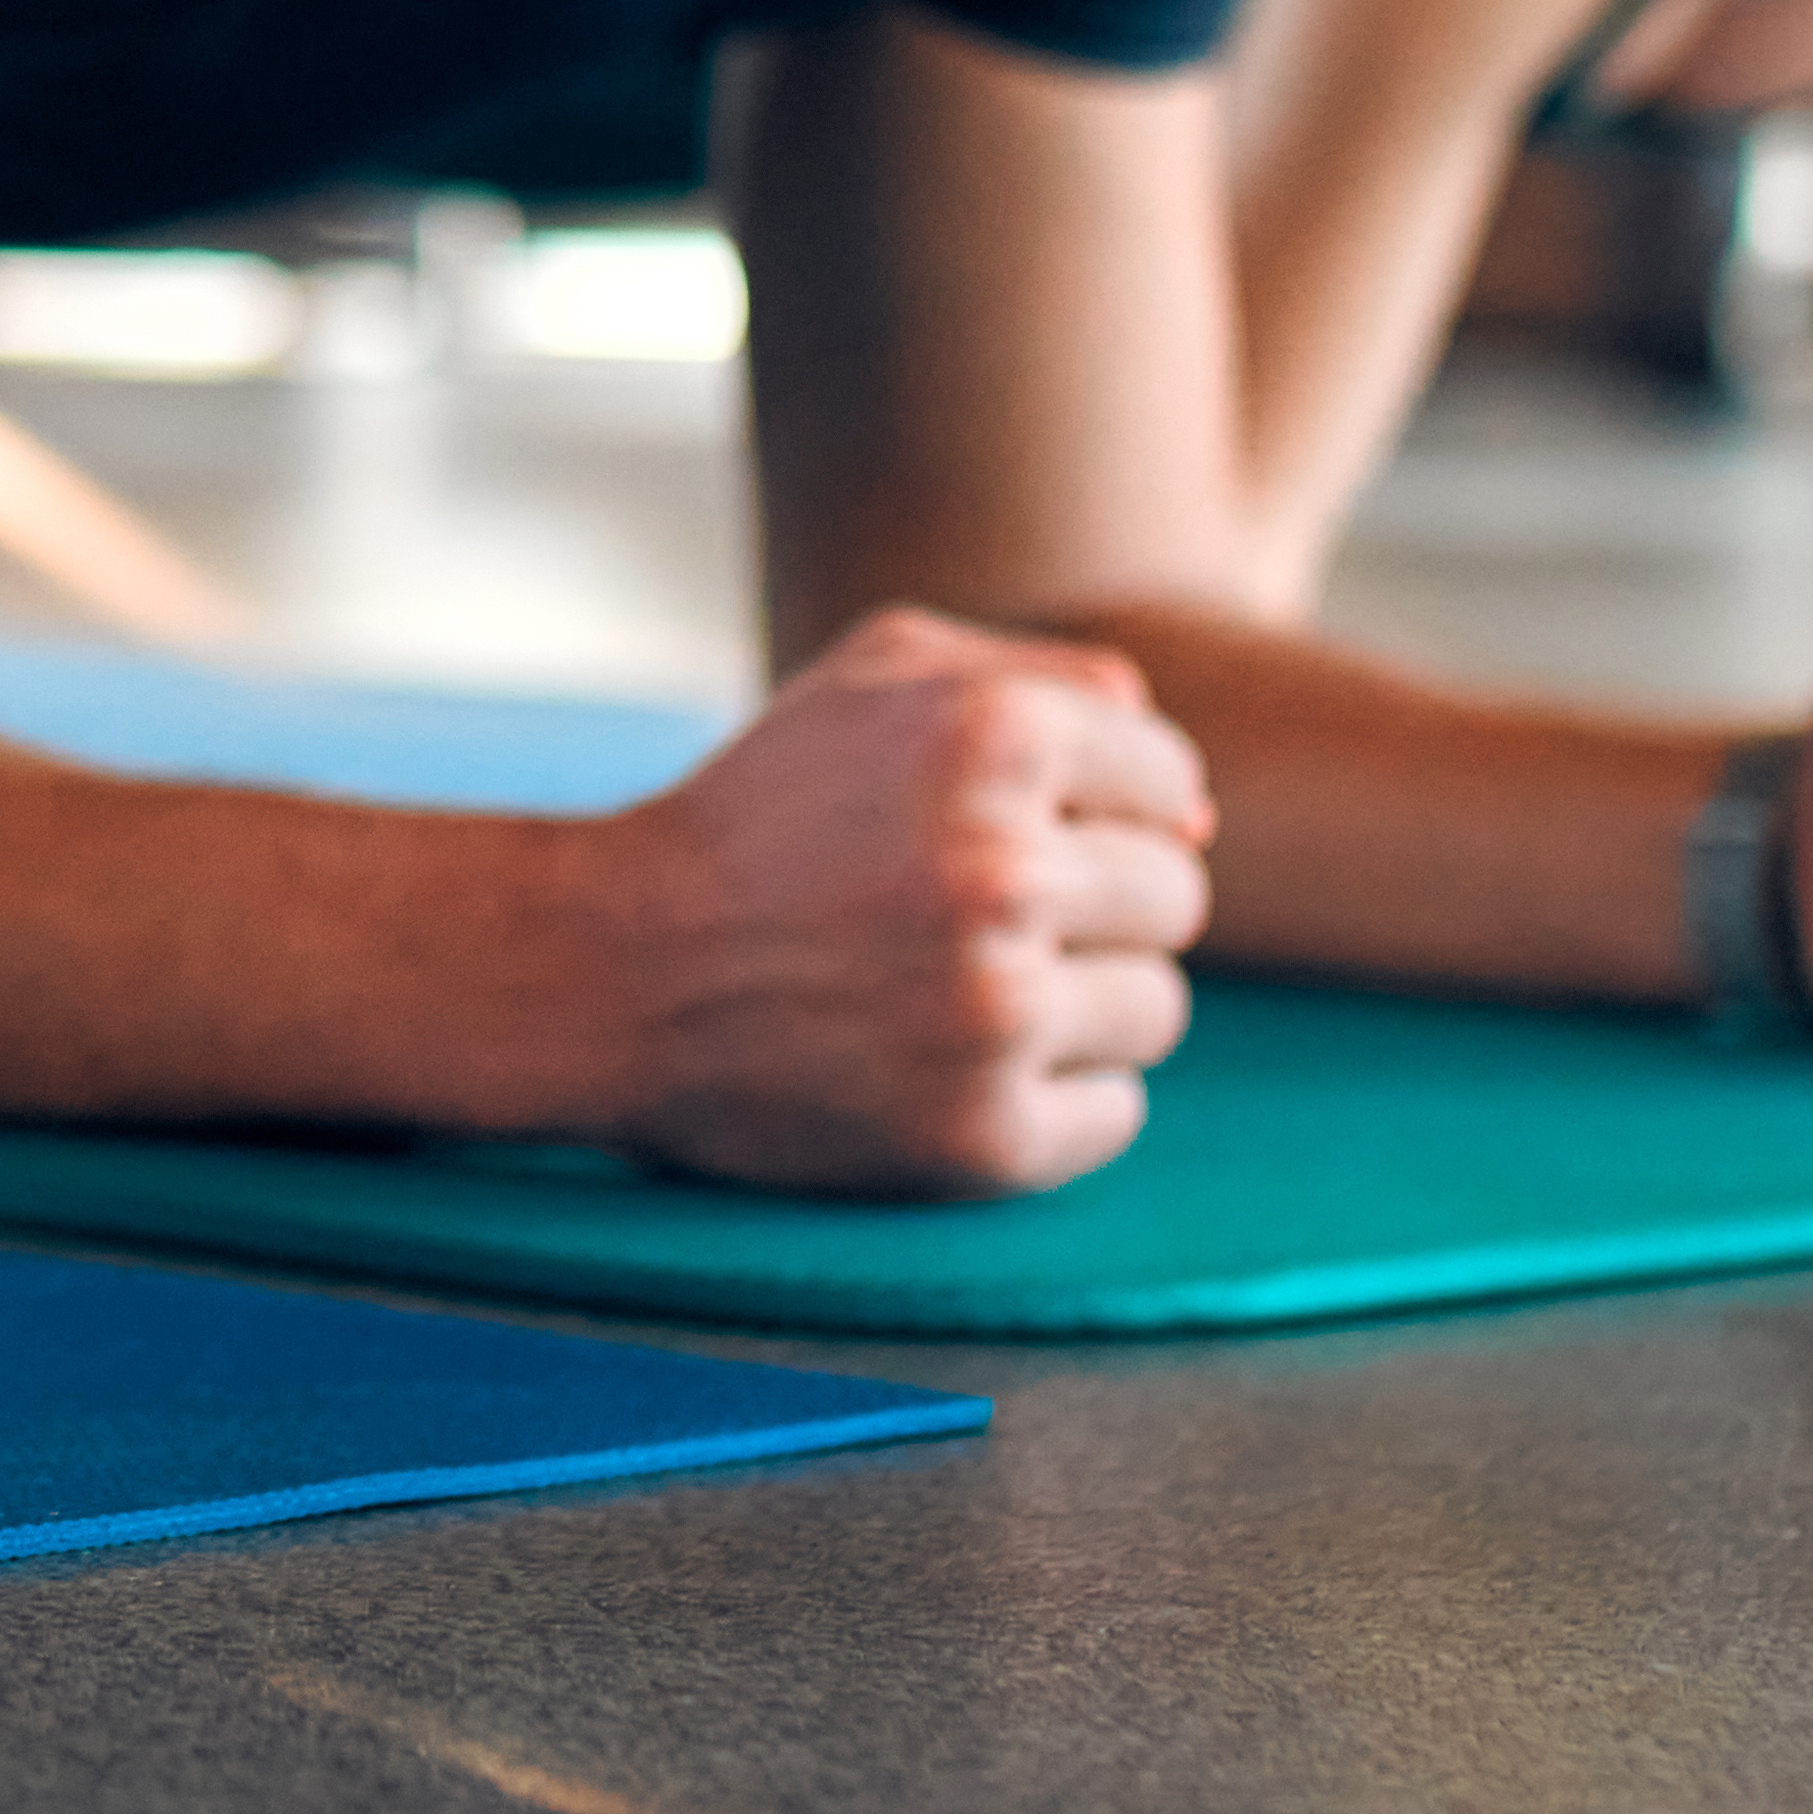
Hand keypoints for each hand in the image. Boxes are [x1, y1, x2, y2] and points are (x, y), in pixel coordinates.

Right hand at [547, 604, 1209, 1194]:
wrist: (612, 970)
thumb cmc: (762, 812)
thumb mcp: (881, 677)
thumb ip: (1054, 684)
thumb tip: (1200, 809)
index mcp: (989, 736)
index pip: (1169, 785)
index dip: (1091, 812)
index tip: (999, 834)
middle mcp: (1001, 870)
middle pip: (1176, 899)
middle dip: (1088, 907)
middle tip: (970, 918)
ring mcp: (994, 1013)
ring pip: (1158, 1009)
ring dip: (1078, 1004)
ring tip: (962, 990)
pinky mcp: (982, 1136)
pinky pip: (1116, 1114)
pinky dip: (1052, 1097)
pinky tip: (955, 1063)